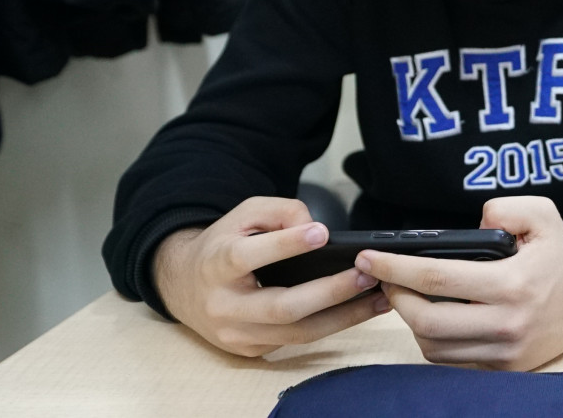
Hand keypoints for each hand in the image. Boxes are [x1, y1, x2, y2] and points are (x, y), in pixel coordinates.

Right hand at [152, 197, 386, 356]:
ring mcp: (236, 335)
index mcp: (216, 264)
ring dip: (344, 318)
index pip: (248, 256)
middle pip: (282, 307)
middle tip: (367, 275)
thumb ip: (280, 211)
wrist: (183, 286)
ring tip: (379, 298)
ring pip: (296, 333)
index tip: (322, 234)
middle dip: (330, 292)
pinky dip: (331, 327)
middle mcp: (224, 306)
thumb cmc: (223, 245)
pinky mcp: (250, 350)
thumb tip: (318, 230)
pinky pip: (296, 342)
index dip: (286, 245)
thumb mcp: (244, 215)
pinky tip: (359, 311)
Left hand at [357, 196, 562, 370]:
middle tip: (385, 281)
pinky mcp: (507, 367)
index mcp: (513, 283)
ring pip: (434, 347)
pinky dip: (436, 340)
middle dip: (395, 299)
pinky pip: (454, 359)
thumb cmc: (560, 253)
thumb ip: (504, 208)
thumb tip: (472, 224)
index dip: (396, 269)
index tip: (371, 260)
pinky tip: (434, 317)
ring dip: (412, 323)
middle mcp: (508, 323)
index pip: (437, 279)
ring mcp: (506, 351)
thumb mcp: (541, 213)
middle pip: (426, 322)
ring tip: (409, 298)